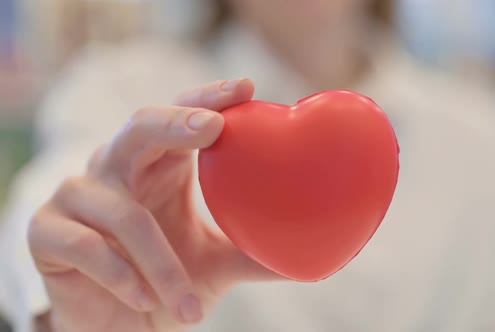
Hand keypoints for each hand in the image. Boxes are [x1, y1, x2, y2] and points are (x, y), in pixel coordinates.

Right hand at [28, 79, 280, 331]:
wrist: (118, 325)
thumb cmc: (166, 281)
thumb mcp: (214, 264)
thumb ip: (252, 252)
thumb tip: (308, 252)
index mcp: (159, 165)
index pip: (182, 116)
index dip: (208, 98)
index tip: (246, 87)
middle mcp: (117, 168)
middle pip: (140, 126)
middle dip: (176, 123)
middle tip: (213, 127)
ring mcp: (77, 195)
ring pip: (124, 213)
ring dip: (162, 263)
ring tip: (190, 306)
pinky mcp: (46, 231)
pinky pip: (87, 245)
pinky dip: (122, 275)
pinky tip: (144, 301)